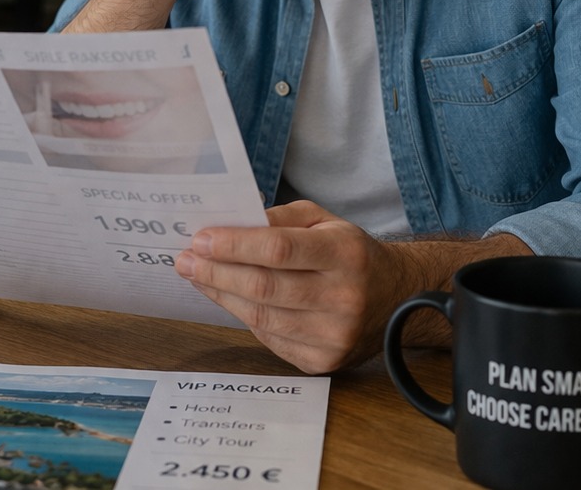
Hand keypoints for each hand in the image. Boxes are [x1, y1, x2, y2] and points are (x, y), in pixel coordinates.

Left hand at [174, 201, 406, 373]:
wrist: (396, 298)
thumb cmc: (349, 253)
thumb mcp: (324, 220)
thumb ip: (279, 219)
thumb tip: (230, 223)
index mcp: (345, 254)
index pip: (279, 249)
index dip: (235, 245)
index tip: (200, 239)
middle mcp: (343, 298)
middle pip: (264, 286)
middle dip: (216, 272)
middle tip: (184, 260)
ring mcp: (334, 336)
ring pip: (261, 316)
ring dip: (221, 294)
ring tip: (196, 276)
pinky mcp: (323, 362)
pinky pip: (269, 337)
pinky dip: (242, 316)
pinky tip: (226, 298)